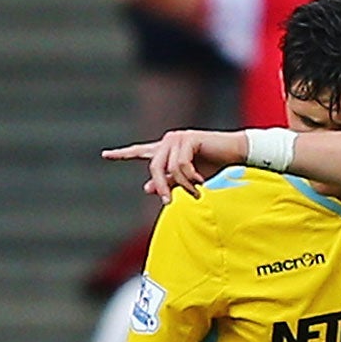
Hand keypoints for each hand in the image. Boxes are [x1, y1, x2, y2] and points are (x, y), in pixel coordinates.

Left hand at [102, 129, 246, 200]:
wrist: (235, 152)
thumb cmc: (215, 164)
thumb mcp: (188, 177)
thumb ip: (168, 182)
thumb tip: (147, 189)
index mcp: (166, 149)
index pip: (141, 151)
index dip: (123, 154)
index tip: (105, 155)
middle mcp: (168, 141)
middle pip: (154, 167)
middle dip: (161, 187)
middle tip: (169, 202)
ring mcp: (177, 139)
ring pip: (169, 169)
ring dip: (184, 186)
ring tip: (197, 193)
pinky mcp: (188, 140)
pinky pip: (181, 165)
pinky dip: (191, 178)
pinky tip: (202, 182)